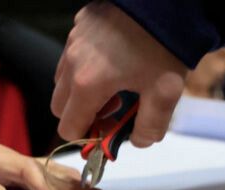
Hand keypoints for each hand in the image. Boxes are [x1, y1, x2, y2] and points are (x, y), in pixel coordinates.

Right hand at [52, 1, 188, 146]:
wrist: (163, 1)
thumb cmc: (162, 45)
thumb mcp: (165, 93)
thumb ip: (150, 126)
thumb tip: (139, 141)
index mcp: (87, 85)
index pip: (68, 129)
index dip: (87, 137)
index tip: (109, 130)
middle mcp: (72, 63)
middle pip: (59, 107)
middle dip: (81, 115)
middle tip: (113, 108)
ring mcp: (73, 42)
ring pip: (62, 81)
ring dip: (80, 91)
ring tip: (113, 83)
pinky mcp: (80, 26)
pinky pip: (71, 56)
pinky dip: (84, 67)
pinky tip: (113, 60)